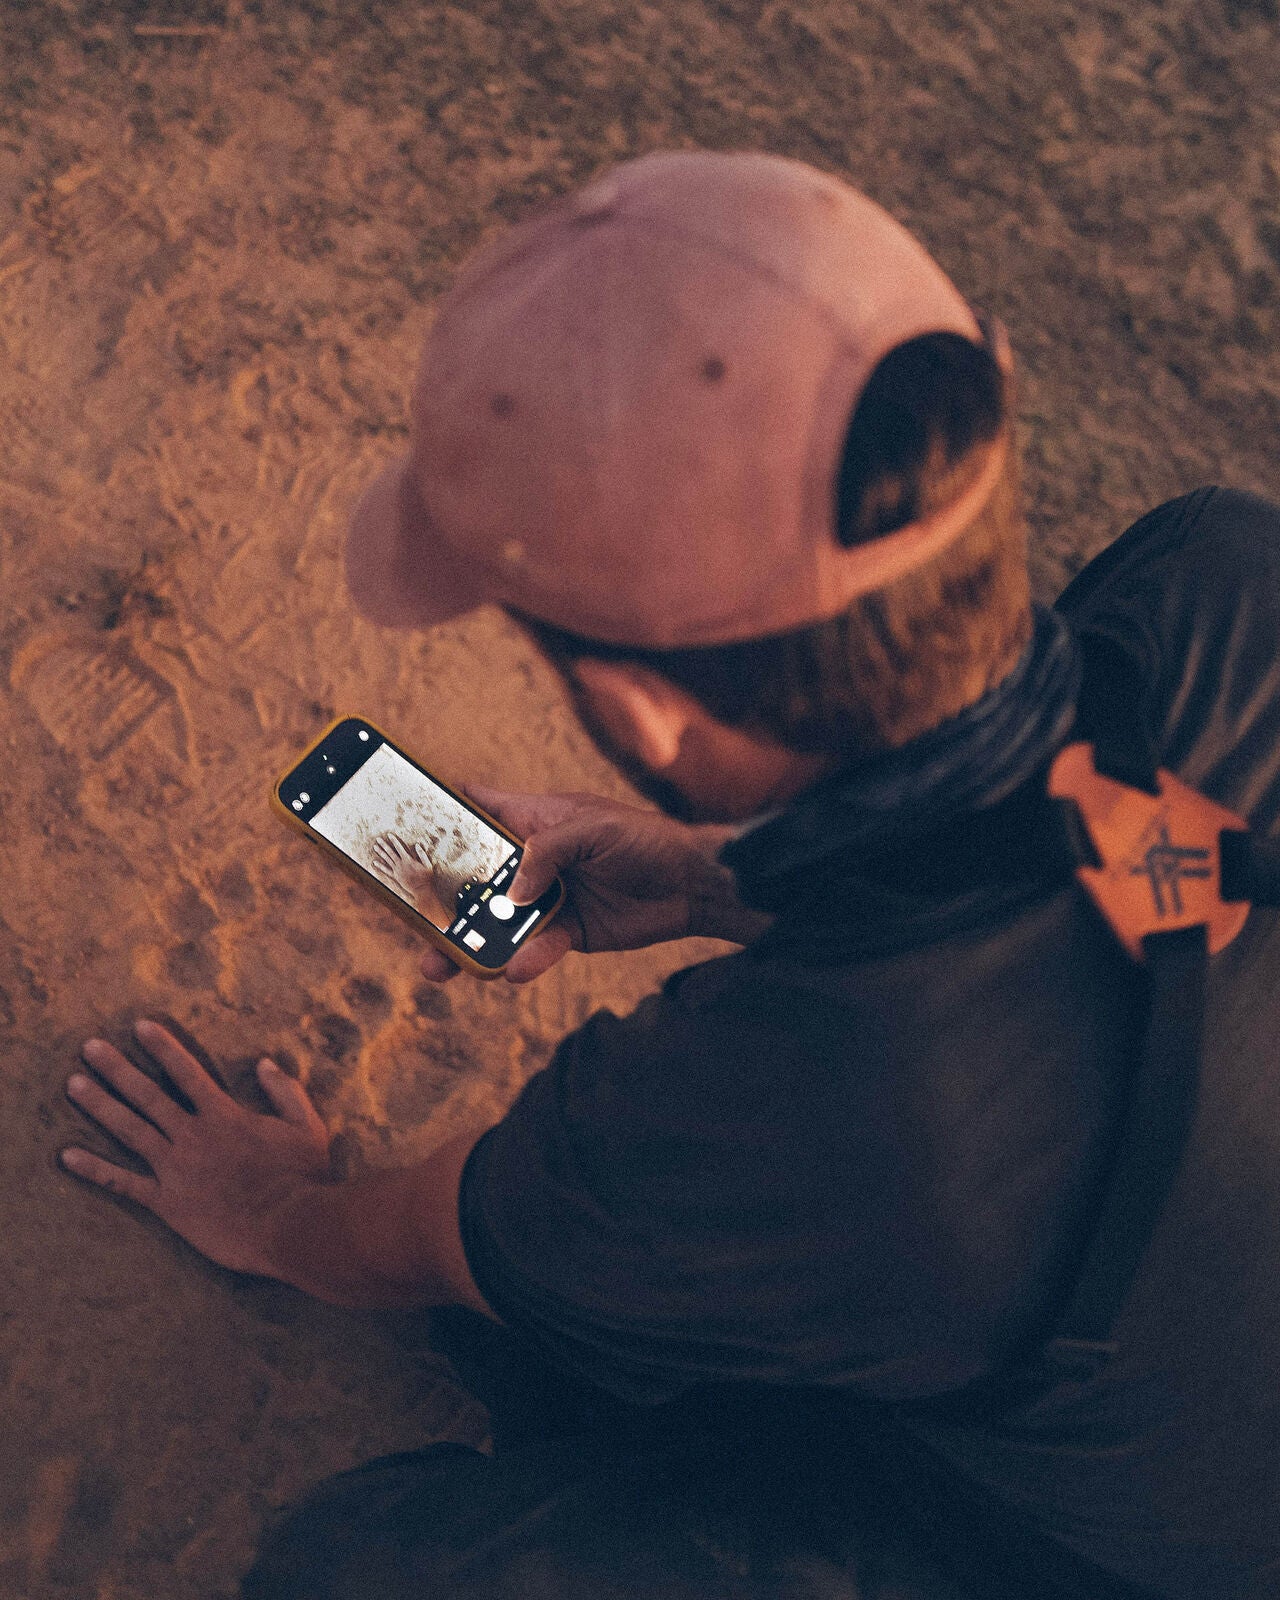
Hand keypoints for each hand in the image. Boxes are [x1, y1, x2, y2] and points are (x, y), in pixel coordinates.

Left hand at [61, 1019, 331, 1277]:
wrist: (290, 1226)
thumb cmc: (303, 1177)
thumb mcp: (306, 1125)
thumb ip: (286, 1091)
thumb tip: (264, 1063)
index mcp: (224, 1115)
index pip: (187, 1072)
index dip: (162, 1047)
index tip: (140, 1026)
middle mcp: (192, 1136)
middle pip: (147, 1095)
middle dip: (116, 1068)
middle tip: (89, 1047)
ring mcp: (175, 1169)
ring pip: (129, 1130)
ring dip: (99, 1105)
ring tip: (73, 1084)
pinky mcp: (167, 1203)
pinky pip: (123, 1183)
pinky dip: (94, 1170)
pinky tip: (67, 1156)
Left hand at [371, 832, 436, 904]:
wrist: (421, 889)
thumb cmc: (426, 877)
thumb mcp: (427, 864)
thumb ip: (422, 854)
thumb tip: (417, 844)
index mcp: (408, 859)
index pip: (399, 847)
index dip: (394, 840)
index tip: (389, 835)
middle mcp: (400, 864)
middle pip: (390, 852)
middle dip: (384, 845)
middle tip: (378, 839)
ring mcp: (397, 870)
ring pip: (387, 860)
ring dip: (380, 853)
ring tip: (375, 847)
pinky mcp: (396, 877)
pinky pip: (386, 871)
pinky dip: (380, 866)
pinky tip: (375, 862)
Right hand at [418, 785, 772, 985]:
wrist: (692, 886)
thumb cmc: (645, 841)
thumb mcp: (594, 830)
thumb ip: (548, 853)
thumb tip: (512, 893)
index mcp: (533, 819)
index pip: (476, 810)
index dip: (439, 817)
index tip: (398, 830)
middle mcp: (532, 859)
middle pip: (473, 877)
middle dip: (440, 899)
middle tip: (408, 920)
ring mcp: (546, 898)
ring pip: (495, 921)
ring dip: (470, 942)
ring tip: (441, 965)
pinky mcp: (565, 933)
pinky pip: (534, 949)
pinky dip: (525, 960)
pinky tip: (517, 968)